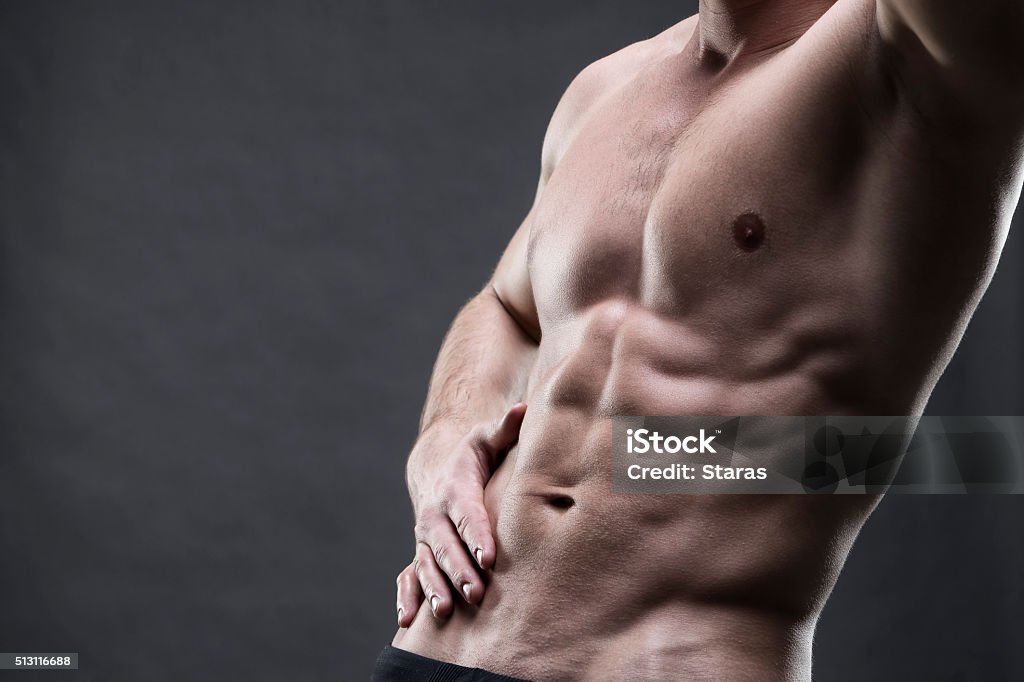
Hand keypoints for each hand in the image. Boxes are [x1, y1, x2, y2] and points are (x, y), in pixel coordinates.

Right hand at [395, 403, 526, 626]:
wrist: (437, 470)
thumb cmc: (473, 456)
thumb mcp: (486, 438)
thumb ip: (506, 429)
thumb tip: (525, 409)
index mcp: (454, 489)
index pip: (467, 514)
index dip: (477, 535)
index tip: (489, 557)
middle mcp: (434, 516)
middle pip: (445, 546)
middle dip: (458, 569)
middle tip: (476, 592)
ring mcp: (424, 538)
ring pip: (426, 565)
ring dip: (435, 588)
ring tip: (446, 611)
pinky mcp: (420, 554)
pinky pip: (407, 577)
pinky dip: (406, 597)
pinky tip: (406, 621)